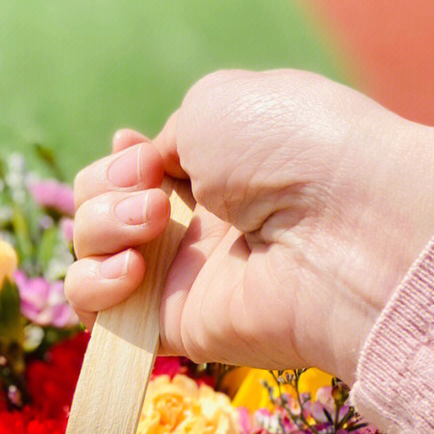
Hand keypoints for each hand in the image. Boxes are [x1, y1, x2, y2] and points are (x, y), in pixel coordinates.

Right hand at [65, 69, 433, 382]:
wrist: (346, 227)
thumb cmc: (293, 149)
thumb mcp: (217, 106)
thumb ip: (165, 139)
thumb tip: (145, 175)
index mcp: (218, 165)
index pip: (135, 168)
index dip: (121, 160)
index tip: (138, 151)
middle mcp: (199, 222)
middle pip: (99, 205)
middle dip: (106, 185)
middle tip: (153, 187)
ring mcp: (184, 276)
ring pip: (87, 253)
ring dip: (100, 225)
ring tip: (152, 220)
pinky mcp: (174, 328)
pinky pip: (96, 312)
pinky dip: (93, 283)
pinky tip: (134, 267)